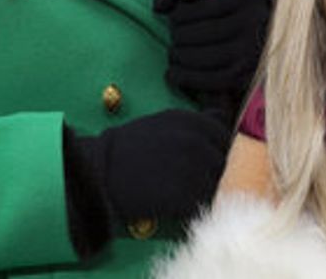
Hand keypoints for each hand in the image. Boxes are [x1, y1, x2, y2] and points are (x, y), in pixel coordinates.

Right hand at [69, 109, 230, 229]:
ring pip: (215, 185)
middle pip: (223, 162)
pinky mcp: (183, 196)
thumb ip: (194, 123)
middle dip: (212, 172)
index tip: (205, 160)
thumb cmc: (130, 147)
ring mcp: (191, 169)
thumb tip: (222, 117)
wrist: (100, 170)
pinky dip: (191, 207)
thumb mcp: (164, 122)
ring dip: (203, 191)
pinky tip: (174, 204)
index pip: (225, 137)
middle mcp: (196, 142)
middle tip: (190, 180)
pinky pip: (200, 204)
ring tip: (181, 192)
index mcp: (192, 122)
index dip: (217, 151)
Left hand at [155, 0, 269, 103]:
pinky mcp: (246, 76)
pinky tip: (173, 75)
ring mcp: (250, 53)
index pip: (204, 7)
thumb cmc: (242, 17)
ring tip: (172, 55)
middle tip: (172, 39)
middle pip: (201, 33)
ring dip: (178, 58)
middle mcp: (252, 25)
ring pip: (202, 57)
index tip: (173, 18)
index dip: (181, 14)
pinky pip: (210, 80)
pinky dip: (186, 78)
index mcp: (248, 0)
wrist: (278, 45)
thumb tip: (158, 5)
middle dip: (178, 37)